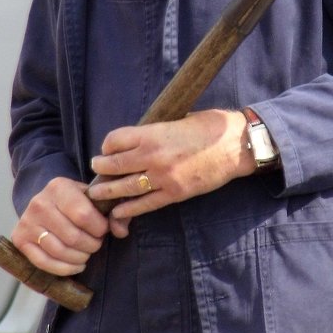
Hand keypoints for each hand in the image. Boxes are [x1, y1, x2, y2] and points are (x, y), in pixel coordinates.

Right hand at [11, 175, 110, 273]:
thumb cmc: (76, 202)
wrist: (48, 203)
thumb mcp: (95, 198)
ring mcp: (26, 222)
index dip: (100, 229)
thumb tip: (121, 231)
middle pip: (73, 237)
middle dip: (91, 245)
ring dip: (80, 258)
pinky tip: (76, 265)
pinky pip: (44, 262)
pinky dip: (64, 269)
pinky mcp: (20, 239)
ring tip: (86, 254)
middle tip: (95, 244)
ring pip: (59, 251)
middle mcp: (39, 202)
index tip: (103, 230)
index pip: (84, 215)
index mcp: (59, 186)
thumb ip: (114, 212)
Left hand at [88, 109, 250, 234]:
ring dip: (108, 191)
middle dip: (101, 168)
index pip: (115, 140)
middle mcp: (154, 156)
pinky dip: (129, 209)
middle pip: (115, 165)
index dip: (107, 145)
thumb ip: (156, 131)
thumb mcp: (177, 119)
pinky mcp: (175, 193)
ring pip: (126, 187)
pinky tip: (118, 212)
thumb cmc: (209, 127)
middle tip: (96, 169)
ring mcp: (164, 177)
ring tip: (97, 193)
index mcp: (153, 134)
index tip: (107, 148)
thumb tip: (139, 139)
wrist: (235, 145)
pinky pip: (146, 204)